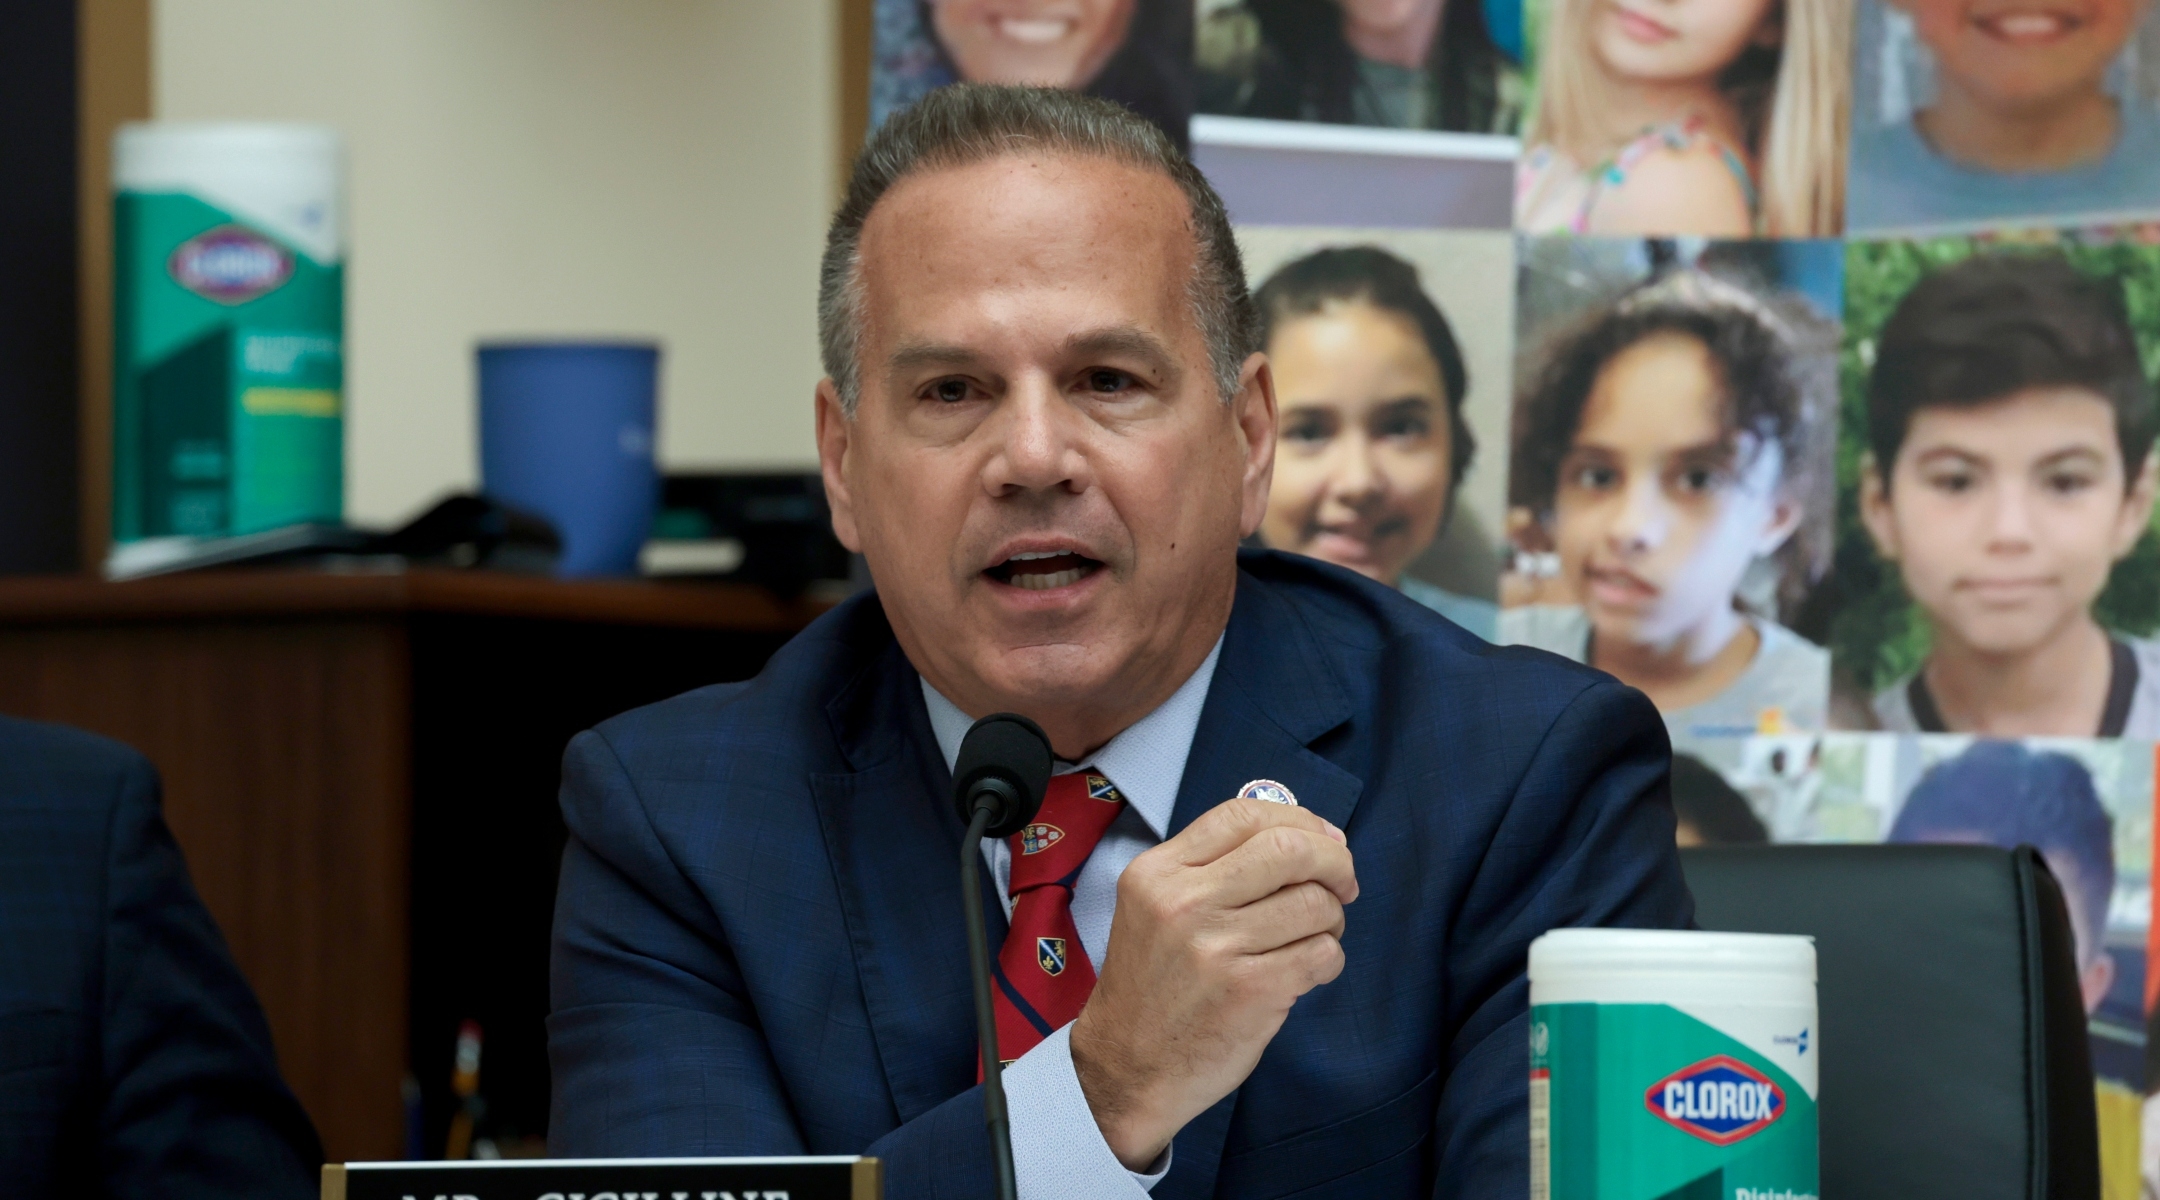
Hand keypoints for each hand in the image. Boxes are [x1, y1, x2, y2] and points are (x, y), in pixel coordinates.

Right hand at [1069, 798, 1356, 1168]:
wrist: (1126, 1067)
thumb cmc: (1153, 986)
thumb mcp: (1155, 908)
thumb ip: (1213, 868)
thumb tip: (1310, 835)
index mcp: (1158, 873)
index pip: (1243, 813)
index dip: (1298, 820)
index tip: (1323, 841)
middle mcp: (1184, 902)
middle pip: (1289, 848)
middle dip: (1335, 861)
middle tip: (1344, 884)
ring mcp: (1216, 947)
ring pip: (1315, 903)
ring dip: (1332, 919)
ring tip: (1314, 937)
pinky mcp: (1250, 991)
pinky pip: (1321, 953)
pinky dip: (1328, 960)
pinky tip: (1306, 972)